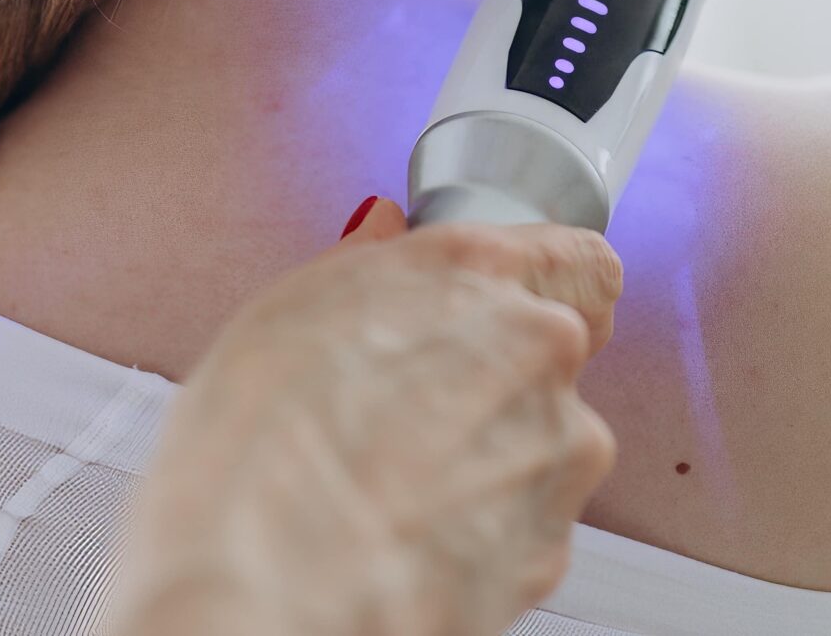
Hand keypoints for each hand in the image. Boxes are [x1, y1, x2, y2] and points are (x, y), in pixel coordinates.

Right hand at [100, 200, 622, 635]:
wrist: (259, 595)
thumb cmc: (251, 457)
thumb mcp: (282, 316)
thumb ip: (365, 267)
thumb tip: (382, 236)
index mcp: (474, 274)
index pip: (579, 262)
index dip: (549, 291)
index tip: (513, 313)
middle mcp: (536, 353)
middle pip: (557, 360)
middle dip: (503, 385)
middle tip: (413, 419)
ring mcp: (556, 454)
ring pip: (549, 447)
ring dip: (495, 464)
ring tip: (396, 493)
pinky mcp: (552, 547)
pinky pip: (529, 527)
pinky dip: (485, 536)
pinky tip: (407, 542)